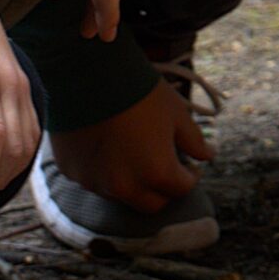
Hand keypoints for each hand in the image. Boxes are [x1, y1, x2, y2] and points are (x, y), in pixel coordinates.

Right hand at [46, 81, 212, 214]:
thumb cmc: (141, 93)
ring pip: (120, 194)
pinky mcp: (71, 172)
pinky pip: (92, 179)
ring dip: (131, 182)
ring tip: (133, 155)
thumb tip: (207, 157)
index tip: (190, 166)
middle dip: (163, 190)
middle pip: (151, 203)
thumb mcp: (177, 114)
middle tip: (165, 168)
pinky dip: (103, 171)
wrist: (89, 76)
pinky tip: (105, 147)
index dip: (190, 176)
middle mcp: (125, 187)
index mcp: (157, 174)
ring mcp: (95, 182)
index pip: (182, 189)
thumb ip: (194, 141)